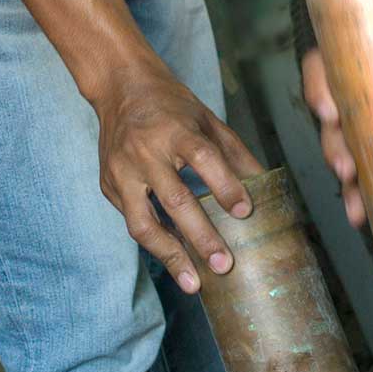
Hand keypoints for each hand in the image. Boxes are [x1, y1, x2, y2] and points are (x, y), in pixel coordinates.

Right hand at [94, 57, 261, 289]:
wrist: (119, 89)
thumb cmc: (171, 106)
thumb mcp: (207, 119)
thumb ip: (235, 153)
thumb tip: (264, 184)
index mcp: (175, 129)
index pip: (203, 158)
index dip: (225, 186)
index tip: (245, 212)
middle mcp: (145, 151)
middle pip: (174, 199)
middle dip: (201, 236)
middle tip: (225, 265)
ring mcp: (121, 171)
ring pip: (142, 223)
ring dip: (170, 256)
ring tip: (193, 283)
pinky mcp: (108, 186)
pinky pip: (132, 222)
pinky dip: (156, 243)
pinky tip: (176, 260)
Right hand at [300, 19, 372, 229]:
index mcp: (366, 49)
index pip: (324, 63)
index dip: (318, 87)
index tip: (330, 114)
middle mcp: (359, 86)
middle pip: (331, 115)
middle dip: (334, 145)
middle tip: (347, 168)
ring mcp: (370, 120)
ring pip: (345, 149)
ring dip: (347, 181)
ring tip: (357, 207)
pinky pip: (368, 171)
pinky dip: (364, 195)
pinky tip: (364, 217)